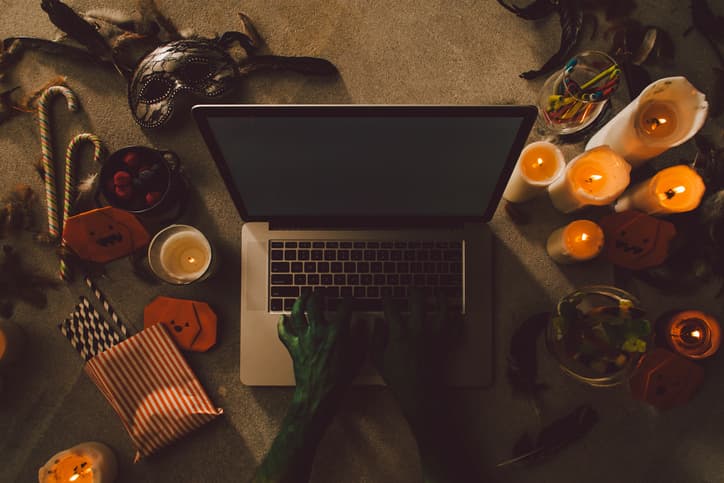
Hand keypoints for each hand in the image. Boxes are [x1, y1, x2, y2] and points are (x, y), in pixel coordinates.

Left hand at [278, 291, 365, 411]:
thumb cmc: (339, 380)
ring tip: (303, 295)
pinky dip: (282, 323)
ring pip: (298, 312)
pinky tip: (283, 318)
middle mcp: (319, 331)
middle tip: (321, 291)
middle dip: (319, 294)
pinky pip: (284, 332)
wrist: (319, 395)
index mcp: (337, 332)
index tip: (349, 298)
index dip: (348, 300)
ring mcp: (304, 338)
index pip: (344, 308)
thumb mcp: (358, 357)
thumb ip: (360, 338)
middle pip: (315, 304)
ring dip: (300, 301)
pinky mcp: (294, 347)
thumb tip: (362, 325)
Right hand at [370, 288, 460, 424]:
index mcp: (399, 334)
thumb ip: (376, 338)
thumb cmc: (397, 378)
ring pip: (441, 311)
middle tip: (412, 287)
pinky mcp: (443, 344)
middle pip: (418, 303)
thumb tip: (377, 322)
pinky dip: (456, 321)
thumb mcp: (378, 359)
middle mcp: (418, 331)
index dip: (388, 299)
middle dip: (414, 292)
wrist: (419, 394)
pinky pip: (453, 329)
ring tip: (438, 293)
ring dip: (440, 300)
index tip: (386, 294)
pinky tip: (455, 314)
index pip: (392, 309)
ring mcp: (433, 337)